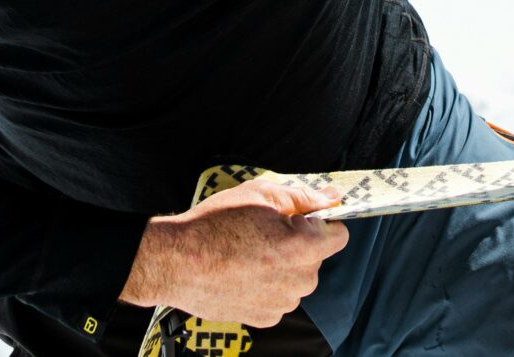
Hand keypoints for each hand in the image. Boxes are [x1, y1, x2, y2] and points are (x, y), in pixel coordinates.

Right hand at [119, 177, 348, 326]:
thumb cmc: (214, 224)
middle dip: (299, 244)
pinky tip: (243, 273)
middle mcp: (299, 281)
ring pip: (297, 278)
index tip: (301, 220)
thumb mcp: (260, 194)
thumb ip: (303, 198)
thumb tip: (330, 199)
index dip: (320, 223)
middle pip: (316, 258)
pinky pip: (279, 296)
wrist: (175, 262)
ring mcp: (281, 303)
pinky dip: (268, 285)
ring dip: (283, 266)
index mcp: (303, 248)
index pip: (339, 235)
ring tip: (249, 254)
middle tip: (264, 233)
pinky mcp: (264, 318)